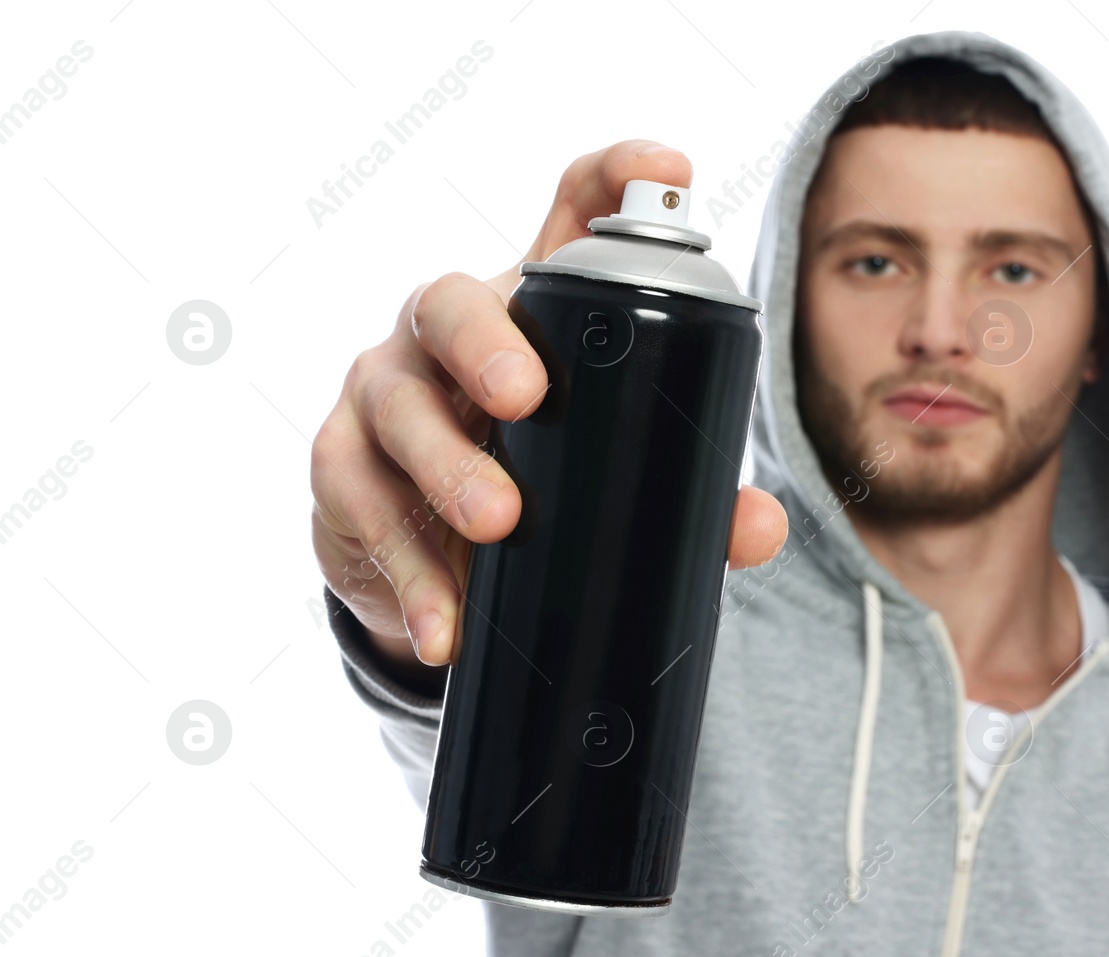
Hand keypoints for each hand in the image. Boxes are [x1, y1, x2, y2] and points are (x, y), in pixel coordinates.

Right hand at [311, 140, 787, 670]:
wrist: (419, 555)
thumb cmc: (528, 474)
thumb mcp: (604, 473)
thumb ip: (684, 490)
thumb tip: (756, 529)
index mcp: (531, 311)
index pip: (566, 214)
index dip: (615, 177)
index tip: (668, 170)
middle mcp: (446, 330)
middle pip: (449, 301)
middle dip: (485, 345)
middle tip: (526, 398)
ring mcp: (381, 392)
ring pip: (395, 407)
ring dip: (446, 468)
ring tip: (496, 526)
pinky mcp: (339, 467)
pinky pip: (361, 508)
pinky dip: (409, 571)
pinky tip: (444, 621)